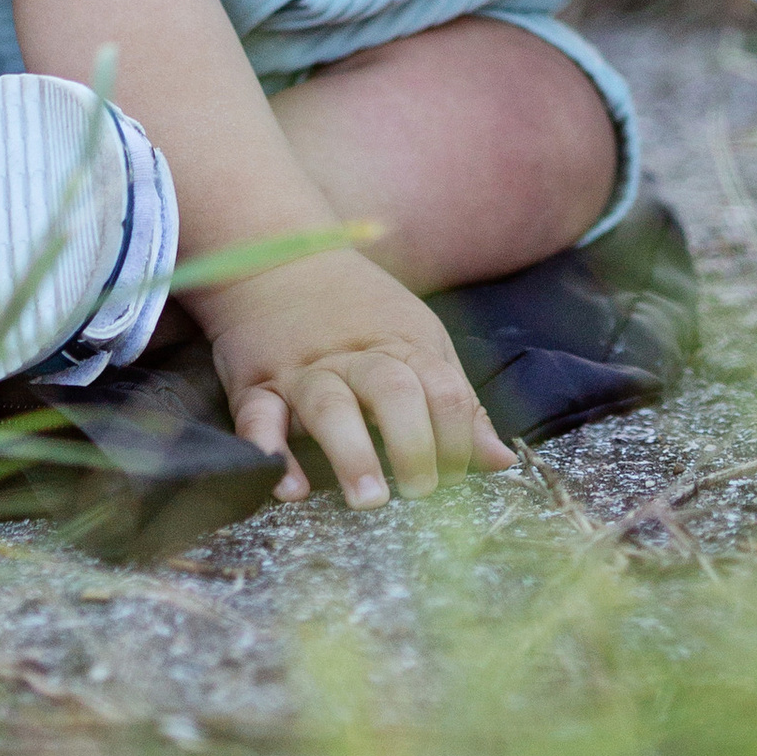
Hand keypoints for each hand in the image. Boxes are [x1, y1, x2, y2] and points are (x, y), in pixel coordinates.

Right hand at [192, 249, 514, 505]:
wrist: (275, 256)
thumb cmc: (358, 309)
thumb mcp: (418, 337)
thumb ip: (455, 402)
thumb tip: (501, 462)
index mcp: (401, 345)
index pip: (444, 389)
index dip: (459, 438)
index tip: (457, 476)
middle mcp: (354, 358)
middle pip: (392, 393)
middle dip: (413, 444)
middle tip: (422, 491)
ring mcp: (303, 371)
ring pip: (329, 406)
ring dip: (352, 453)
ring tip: (369, 499)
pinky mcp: (255, 384)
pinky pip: (258, 418)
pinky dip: (270, 451)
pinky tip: (288, 488)